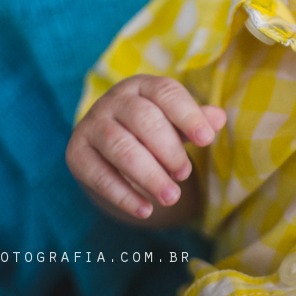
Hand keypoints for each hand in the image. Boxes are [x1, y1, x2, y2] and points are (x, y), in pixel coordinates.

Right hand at [66, 75, 226, 220]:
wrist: (108, 147)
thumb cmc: (153, 129)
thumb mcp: (176, 122)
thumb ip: (196, 121)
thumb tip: (218, 118)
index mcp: (142, 85)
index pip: (166, 92)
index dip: (187, 115)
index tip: (206, 140)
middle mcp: (114, 100)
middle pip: (143, 119)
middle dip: (168, 149)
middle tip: (185, 174)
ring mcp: (91, 125)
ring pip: (120, 147)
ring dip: (148, 175)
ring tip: (172, 197)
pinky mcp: (76, 153)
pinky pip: (99, 176)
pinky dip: (124, 196)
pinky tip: (146, 210)